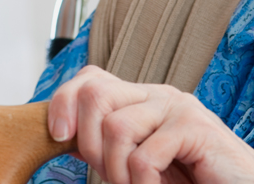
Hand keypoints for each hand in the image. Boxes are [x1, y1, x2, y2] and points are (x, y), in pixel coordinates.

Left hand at [47, 66, 253, 183]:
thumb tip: (62, 135)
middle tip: (108, 174)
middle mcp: (159, 95)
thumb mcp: (140, 161)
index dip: (63, 101)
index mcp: (142, 99)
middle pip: (95, 93)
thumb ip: (110, 143)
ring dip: (115, 171)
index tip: (57, 135)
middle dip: (87, 142)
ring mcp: (178, 108)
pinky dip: (142, 183)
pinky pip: (145, 156)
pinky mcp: (196, 129)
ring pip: (115, 127)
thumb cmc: (195, 180)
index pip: (90, 79)